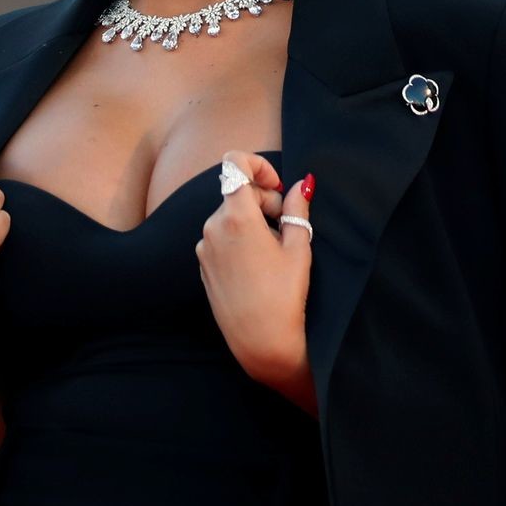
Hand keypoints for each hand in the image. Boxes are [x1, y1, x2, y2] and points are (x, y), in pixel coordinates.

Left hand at [195, 151, 315, 406]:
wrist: (260, 341)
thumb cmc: (284, 296)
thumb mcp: (298, 248)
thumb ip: (297, 209)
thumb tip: (302, 184)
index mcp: (236, 217)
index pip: (234, 164)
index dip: (258, 165)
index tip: (277, 186)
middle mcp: (212, 227)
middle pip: (237, 194)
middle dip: (264, 201)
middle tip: (287, 227)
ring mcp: (204, 247)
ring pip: (229, 217)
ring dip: (252, 222)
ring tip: (275, 252)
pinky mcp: (203, 265)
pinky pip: (221, 238)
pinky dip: (240, 240)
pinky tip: (259, 266)